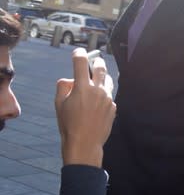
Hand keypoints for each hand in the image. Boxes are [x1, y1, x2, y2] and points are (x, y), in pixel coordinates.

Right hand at [54, 48, 115, 166]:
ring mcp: (108, 98)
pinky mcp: (113, 107)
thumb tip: (69, 79)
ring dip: (103, 77)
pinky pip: (109, 95)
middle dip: (97, 61)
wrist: (84, 143)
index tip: (78, 51)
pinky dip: (103, 95)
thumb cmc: (68, 124)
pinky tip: (97, 103)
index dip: (79, 54)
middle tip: (94, 60)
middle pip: (100, 67)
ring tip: (97, 80)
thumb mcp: (59, 104)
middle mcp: (97, 90)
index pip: (81, 63)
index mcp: (82, 87)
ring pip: (108, 80)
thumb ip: (63, 87)